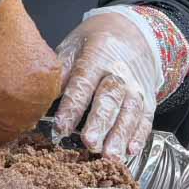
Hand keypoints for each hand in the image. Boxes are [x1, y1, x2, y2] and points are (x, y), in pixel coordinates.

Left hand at [53, 10, 165, 160]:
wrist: (132, 32)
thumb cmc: (94, 43)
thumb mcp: (73, 46)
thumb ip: (60, 71)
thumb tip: (41, 95)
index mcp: (97, 56)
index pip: (83, 83)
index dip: (72, 106)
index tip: (61, 126)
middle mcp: (119, 72)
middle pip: (109, 99)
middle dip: (99, 123)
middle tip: (89, 142)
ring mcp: (136, 87)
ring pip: (130, 112)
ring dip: (120, 135)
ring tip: (109, 156)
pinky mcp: (147, 99)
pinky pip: (145, 118)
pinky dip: (139, 136)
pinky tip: (131, 151)